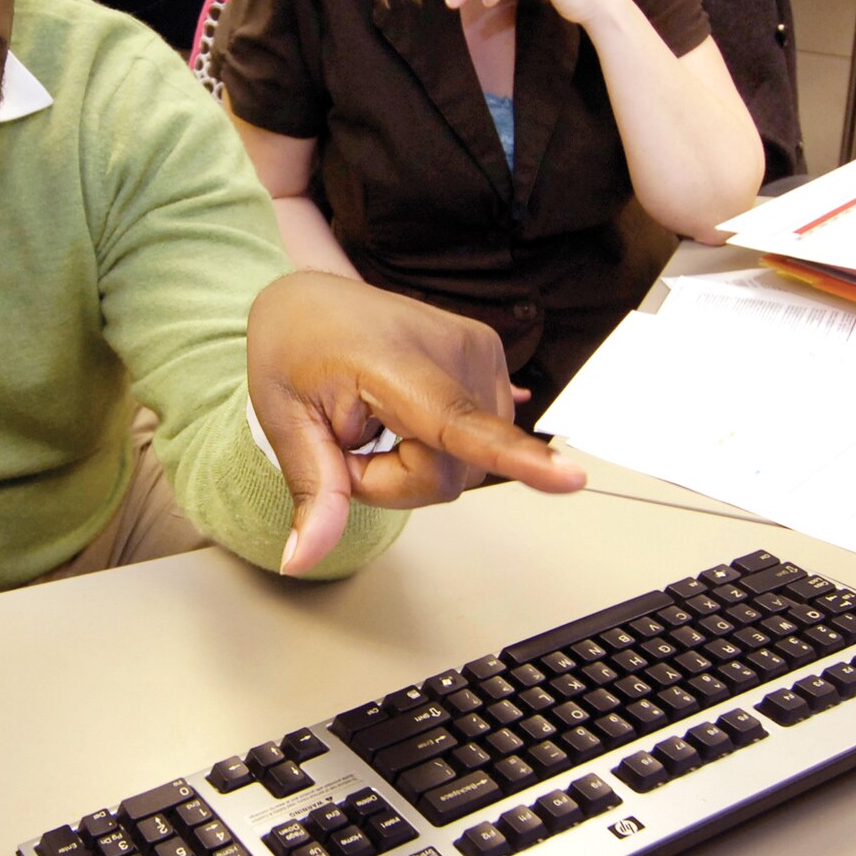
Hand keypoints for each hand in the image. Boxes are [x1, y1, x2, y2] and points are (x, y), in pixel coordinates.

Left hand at [247, 271, 585, 576]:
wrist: (311, 296)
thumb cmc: (295, 348)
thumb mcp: (285, 422)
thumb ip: (313, 492)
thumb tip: (302, 559)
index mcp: (395, 364)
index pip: (459, 423)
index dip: (515, 457)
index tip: (571, 477)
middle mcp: (455, 350)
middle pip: (448, 476)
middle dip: (393, 480)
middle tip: (349, 437)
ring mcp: (481, 351)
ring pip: (466, 465)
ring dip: (416, 462)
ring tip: (376, 420)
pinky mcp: (492, 358)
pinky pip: (476, 442)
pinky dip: (439, 444)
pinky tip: (407, 411)